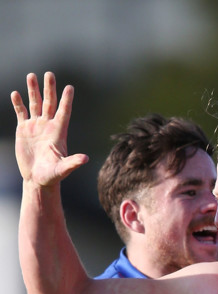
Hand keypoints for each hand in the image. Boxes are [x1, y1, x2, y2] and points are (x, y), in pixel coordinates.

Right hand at [11, 72, 87, 186]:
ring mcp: (36, 126)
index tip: (70, 87)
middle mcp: (48, 126)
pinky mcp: (24, 129)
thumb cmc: (52, 176)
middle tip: (49, 74)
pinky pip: (21, 112)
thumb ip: (72, 163)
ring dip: (33, 90)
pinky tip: (16, 93)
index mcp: (58, 133)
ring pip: (35, 104)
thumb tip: (86, 159)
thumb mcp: (62, 170)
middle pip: (49, 103)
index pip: (64, 113)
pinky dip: (18, 103)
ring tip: (31, 76)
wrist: (37, 179)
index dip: (66, 100)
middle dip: (49, 89)